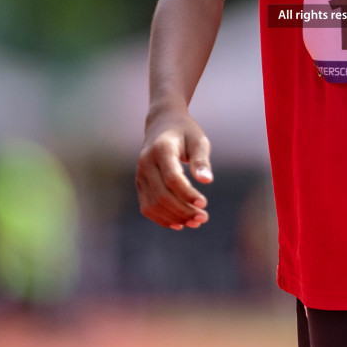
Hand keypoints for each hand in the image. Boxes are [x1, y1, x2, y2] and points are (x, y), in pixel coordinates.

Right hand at [136, 108, 213, 230]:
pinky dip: (162, 218)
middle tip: (204, 217)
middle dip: (183, 210)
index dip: (187, 194)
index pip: (172, 178)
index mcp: (161, 149)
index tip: (204, 203)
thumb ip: (201, 160)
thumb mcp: (198, 140)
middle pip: (162, 195)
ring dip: (174, 217)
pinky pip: (147, 206)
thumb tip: (207, 181)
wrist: (162, 123)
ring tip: (195, 222)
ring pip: (153, 204)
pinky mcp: (139, 183)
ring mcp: (140, 174)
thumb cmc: (185, 132)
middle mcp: (146, 162)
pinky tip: (179, 224)